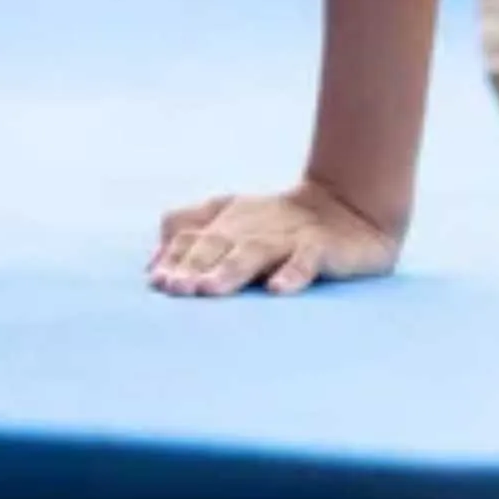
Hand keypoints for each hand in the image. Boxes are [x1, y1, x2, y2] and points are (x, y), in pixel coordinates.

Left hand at [148, 180, 400, 296]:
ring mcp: (285, 237)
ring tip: (209, 291)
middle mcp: (250, 228)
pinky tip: (278, 291)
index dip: (173, 257)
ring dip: (229, 271)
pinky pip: (305, 260)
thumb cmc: (278, 225)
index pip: (191, 237)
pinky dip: (292, 273)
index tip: (156, 282)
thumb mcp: (230, 223)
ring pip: (252, 253)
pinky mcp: (320, 247)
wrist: (346, 208)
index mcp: (226, 222)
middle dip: (192, 267)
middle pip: (215, 245)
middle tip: (175, 289)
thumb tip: (151, 266)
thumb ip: (190, 233)